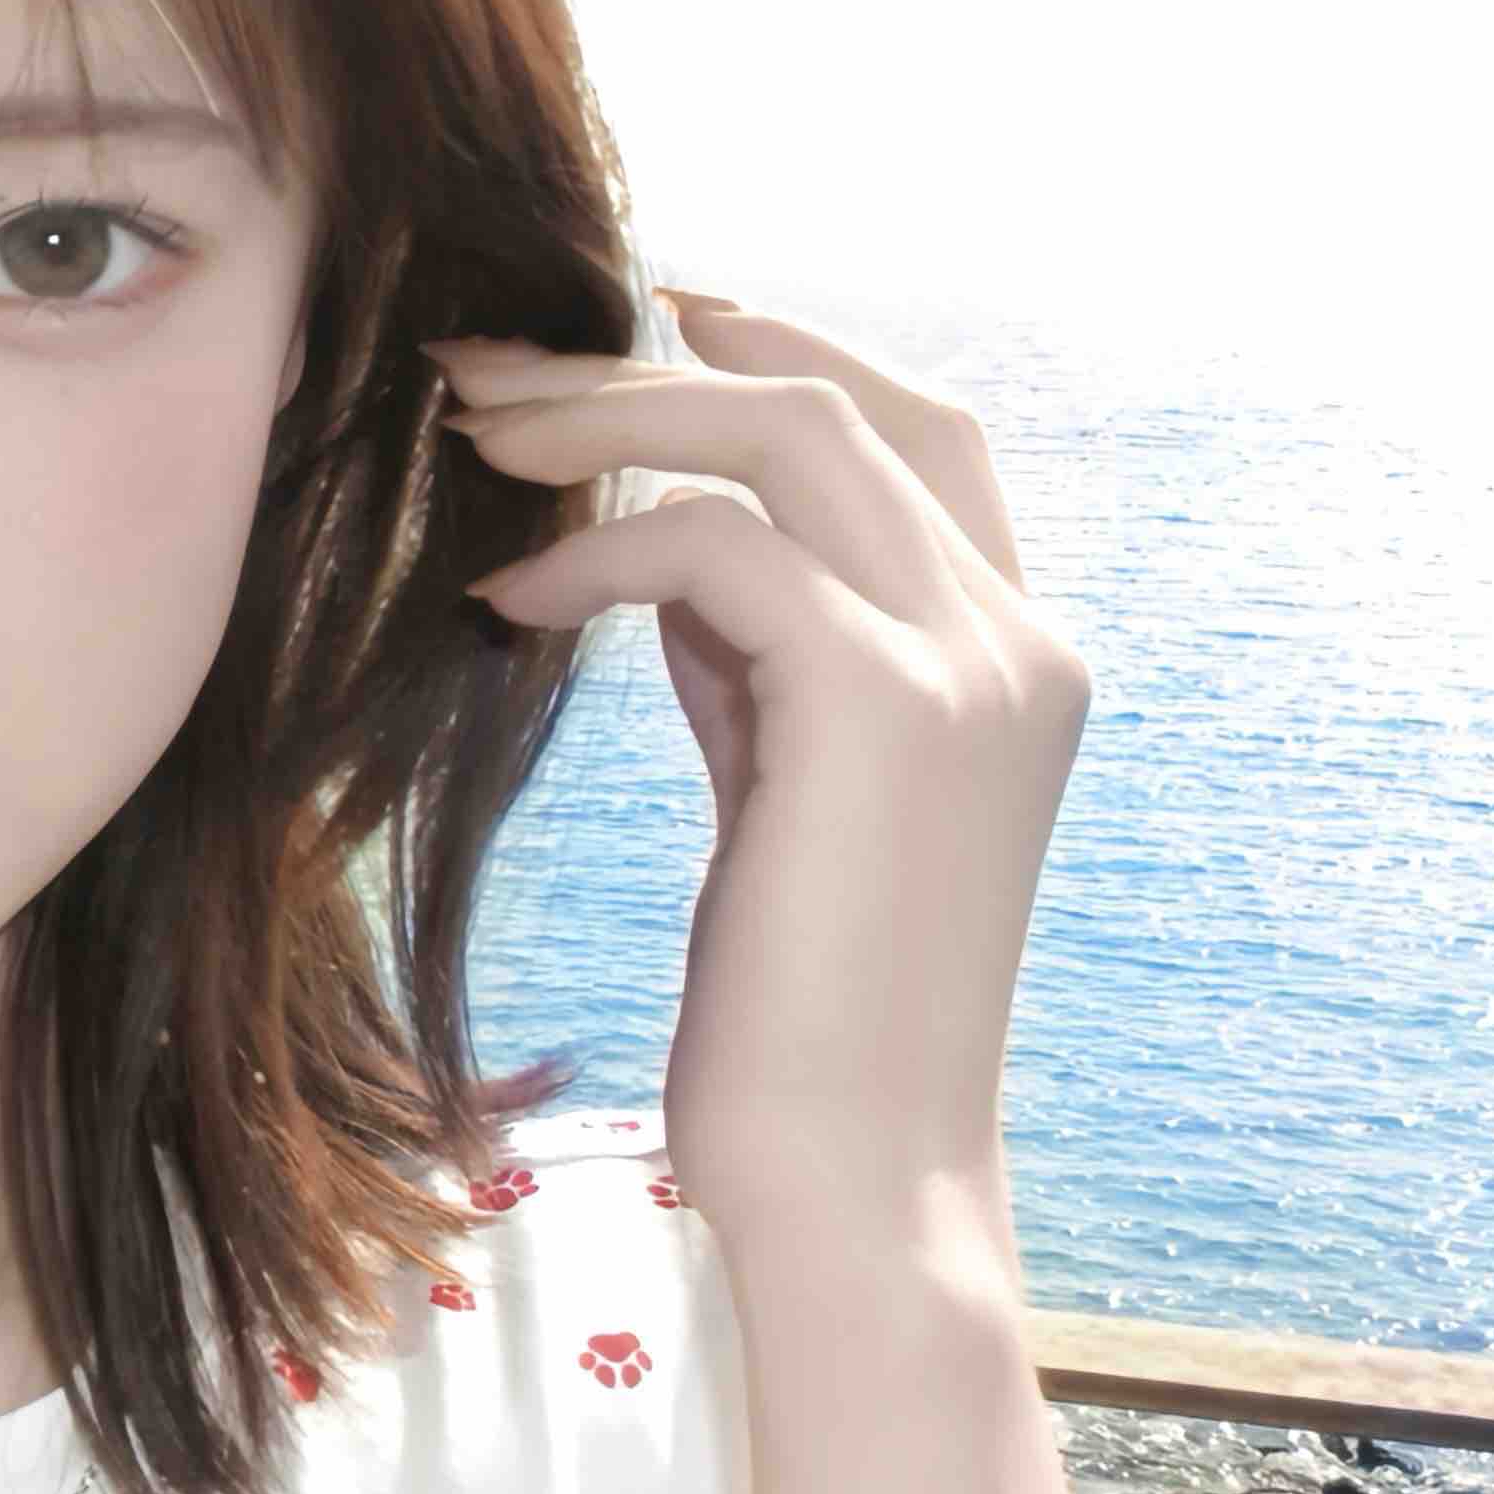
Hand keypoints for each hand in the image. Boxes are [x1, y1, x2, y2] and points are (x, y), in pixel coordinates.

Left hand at [427, 288, 1085, 1265]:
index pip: (920, 431)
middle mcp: (1021, 641)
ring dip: (611, 411)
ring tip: (472, 435)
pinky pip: (717, 546)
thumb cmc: (799, 1015)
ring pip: (789, 431)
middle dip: (656, 358)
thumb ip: (761, 660)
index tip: (648, 313)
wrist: (854, 1180)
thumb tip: (667, 545)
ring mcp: (971, 666)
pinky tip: (505, 600)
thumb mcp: (786, 794)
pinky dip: (596, 547)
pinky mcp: (884, 710)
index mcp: (1018, 655)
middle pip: (847, 400)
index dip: (787, 347)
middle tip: (491, 361)